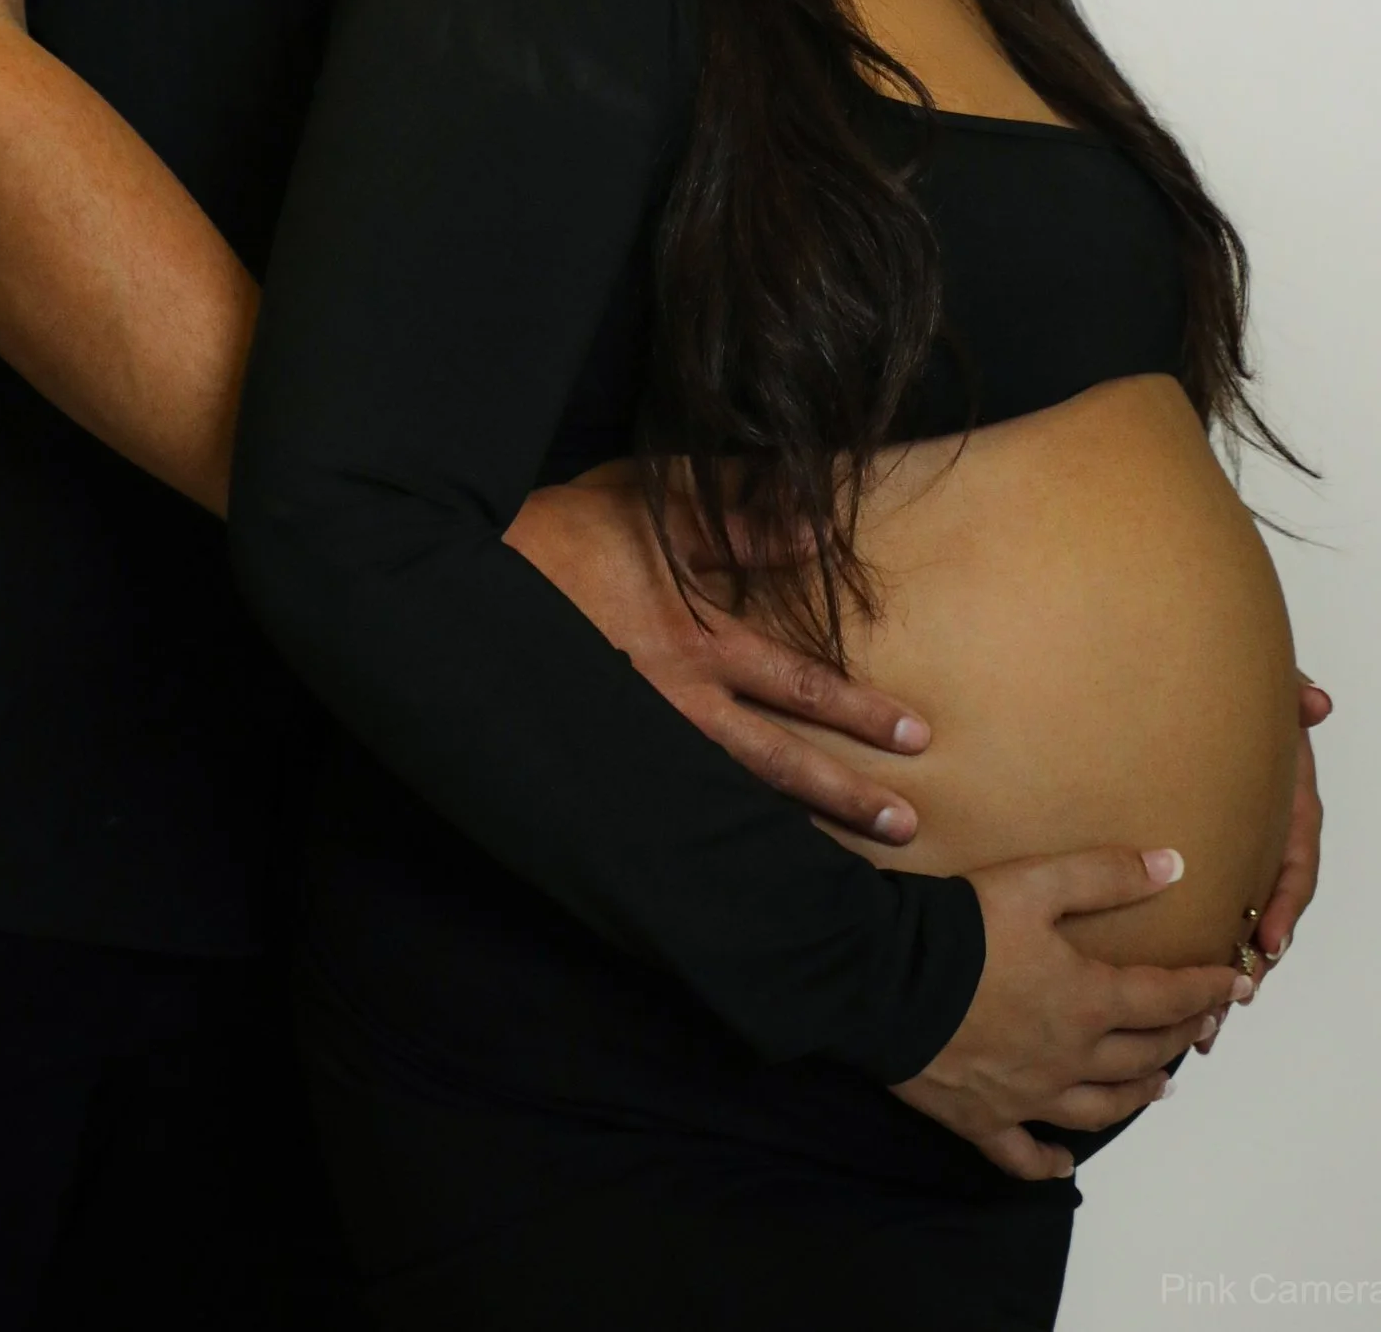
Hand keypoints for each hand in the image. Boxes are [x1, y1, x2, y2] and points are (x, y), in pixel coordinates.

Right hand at [504, 462, 928, 840]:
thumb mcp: (653, 509)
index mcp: (695, 639)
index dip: (856, 710)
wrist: (463, 587)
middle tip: (906, 824)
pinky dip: (714, 841)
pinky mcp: (606, 761)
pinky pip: (672, 807)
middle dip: (842, 792)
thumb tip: (818, 530)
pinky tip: (741, 867)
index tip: (916, 737)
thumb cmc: (562, 535)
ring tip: (839, 872)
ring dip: (789, 824)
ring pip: (728, 796)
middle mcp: (676, 704)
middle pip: (776, 759)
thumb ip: (737, 521)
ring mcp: (639, 739)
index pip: (796, 681)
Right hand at [890, 847, 1253, 1181]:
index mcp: (1088, 1001)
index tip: (1237, 986)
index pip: (1166, 999)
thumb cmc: (961, 927)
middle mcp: (1070, 1058)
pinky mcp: (984, 1119)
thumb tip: (1174, 866)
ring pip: (1100, 1109)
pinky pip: (1025, 1154)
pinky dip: (1050, 1162)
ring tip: (1158, 1086)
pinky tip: (1065, 1163)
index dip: (1206, 990)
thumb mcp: (1037, 883)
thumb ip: (1106, 875)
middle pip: (1142, 1056)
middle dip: (1179, 1038)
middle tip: (1200, 1028)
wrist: (883, 978)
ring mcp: (1029, 1096)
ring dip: (1136, 1097)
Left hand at [1193, 670, 1328, 1055]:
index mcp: (1285, 808)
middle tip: (1236, 997)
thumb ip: (1282, 694)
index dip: (1287, 904)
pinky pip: (1205, 923)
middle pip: (1270, 914)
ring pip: (1238, 931)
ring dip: (1226, 978)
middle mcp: (1263, 841)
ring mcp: (1234, 860)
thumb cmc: (1223, 692)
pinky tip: (1176, 1008)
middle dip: (1255, 962)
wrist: (1178, 687)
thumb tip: (1315, 701)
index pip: (1296, 863)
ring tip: (1206, 1026)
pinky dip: (1195, 965)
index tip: (1270, 940)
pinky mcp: (1200, 871)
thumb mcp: (1256, 689)